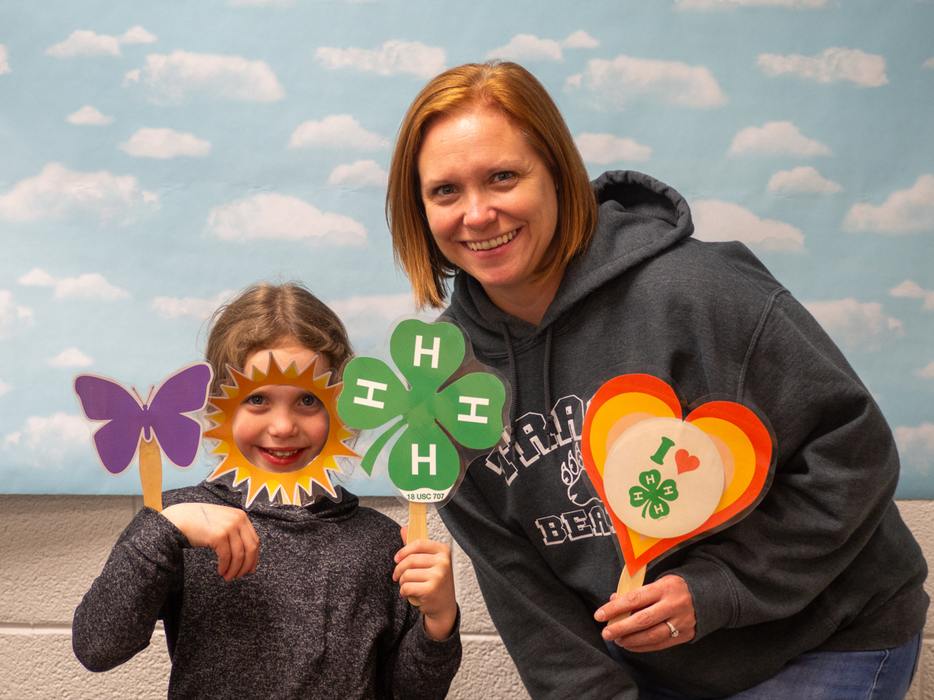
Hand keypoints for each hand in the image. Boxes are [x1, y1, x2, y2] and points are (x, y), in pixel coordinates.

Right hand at [162, 503, 258, 581]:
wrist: (179, 519)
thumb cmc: (199, 521)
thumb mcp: (222, 520)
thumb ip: (234, 530)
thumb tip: (245, 553)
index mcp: (241, 516)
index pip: (254, 540)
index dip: (254, 557)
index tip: (250, 568)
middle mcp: (238, 520)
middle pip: (250, 548)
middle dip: (246, 565)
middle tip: (240, 575)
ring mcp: (229, 527)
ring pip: (239, 555)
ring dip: (234, 569)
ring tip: (228, 577)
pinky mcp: (219, 536)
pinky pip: (226, 557)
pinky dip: (225, 567)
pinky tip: (220, 571)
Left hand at [393, 526, 456, 640]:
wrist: (444, 606)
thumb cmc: (435, 581)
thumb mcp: (429, 562)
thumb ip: (416, 546)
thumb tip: (405, 528)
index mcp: (443, 551)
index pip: (418, 543)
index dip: (403, 551)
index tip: (397, 559)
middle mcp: (443, 562)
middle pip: (410, 560)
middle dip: (399, 570)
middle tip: (398, 576)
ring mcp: (438, 576)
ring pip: (407, 574)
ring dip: (402, 582)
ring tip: (408, 586)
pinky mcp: (431, 589)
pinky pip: (407, 587)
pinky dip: (404, 592)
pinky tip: (410, 594)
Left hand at [594, 575, 694, 651]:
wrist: (708, 597)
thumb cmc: (675, 588)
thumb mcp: (658, 582)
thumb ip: (636, 592)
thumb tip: (613, 601)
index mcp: (664, 588)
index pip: (634, 598)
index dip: (615, 608)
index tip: (600, 614)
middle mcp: (673, 605)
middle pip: (642, 620)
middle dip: (621, 627)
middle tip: (606, 632)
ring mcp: (680, 622)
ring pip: (651, 635)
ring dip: (630, 640)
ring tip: (617, 640)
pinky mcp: (685, 635)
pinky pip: (660, 644)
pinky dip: (642, 646)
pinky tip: (630, 645)